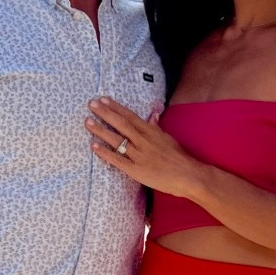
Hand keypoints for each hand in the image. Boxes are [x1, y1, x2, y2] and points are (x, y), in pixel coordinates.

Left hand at [86, 98, 200, 196]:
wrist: (188, 175)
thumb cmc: (179, 157)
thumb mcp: (167, 138)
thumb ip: (156, 127)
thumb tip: (153, 115)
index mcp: (151, 131)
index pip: (130, 116)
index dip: (116, 107)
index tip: (103, 99)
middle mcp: (143, 140)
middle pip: (121, 124)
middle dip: (105, 113)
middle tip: (91, 104)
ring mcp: (139, 155)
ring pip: (117, 140)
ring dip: (101, 130)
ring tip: (87, 121)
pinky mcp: (136, 170)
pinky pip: (118, 159)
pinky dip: (105, 152)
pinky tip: (93, 146)